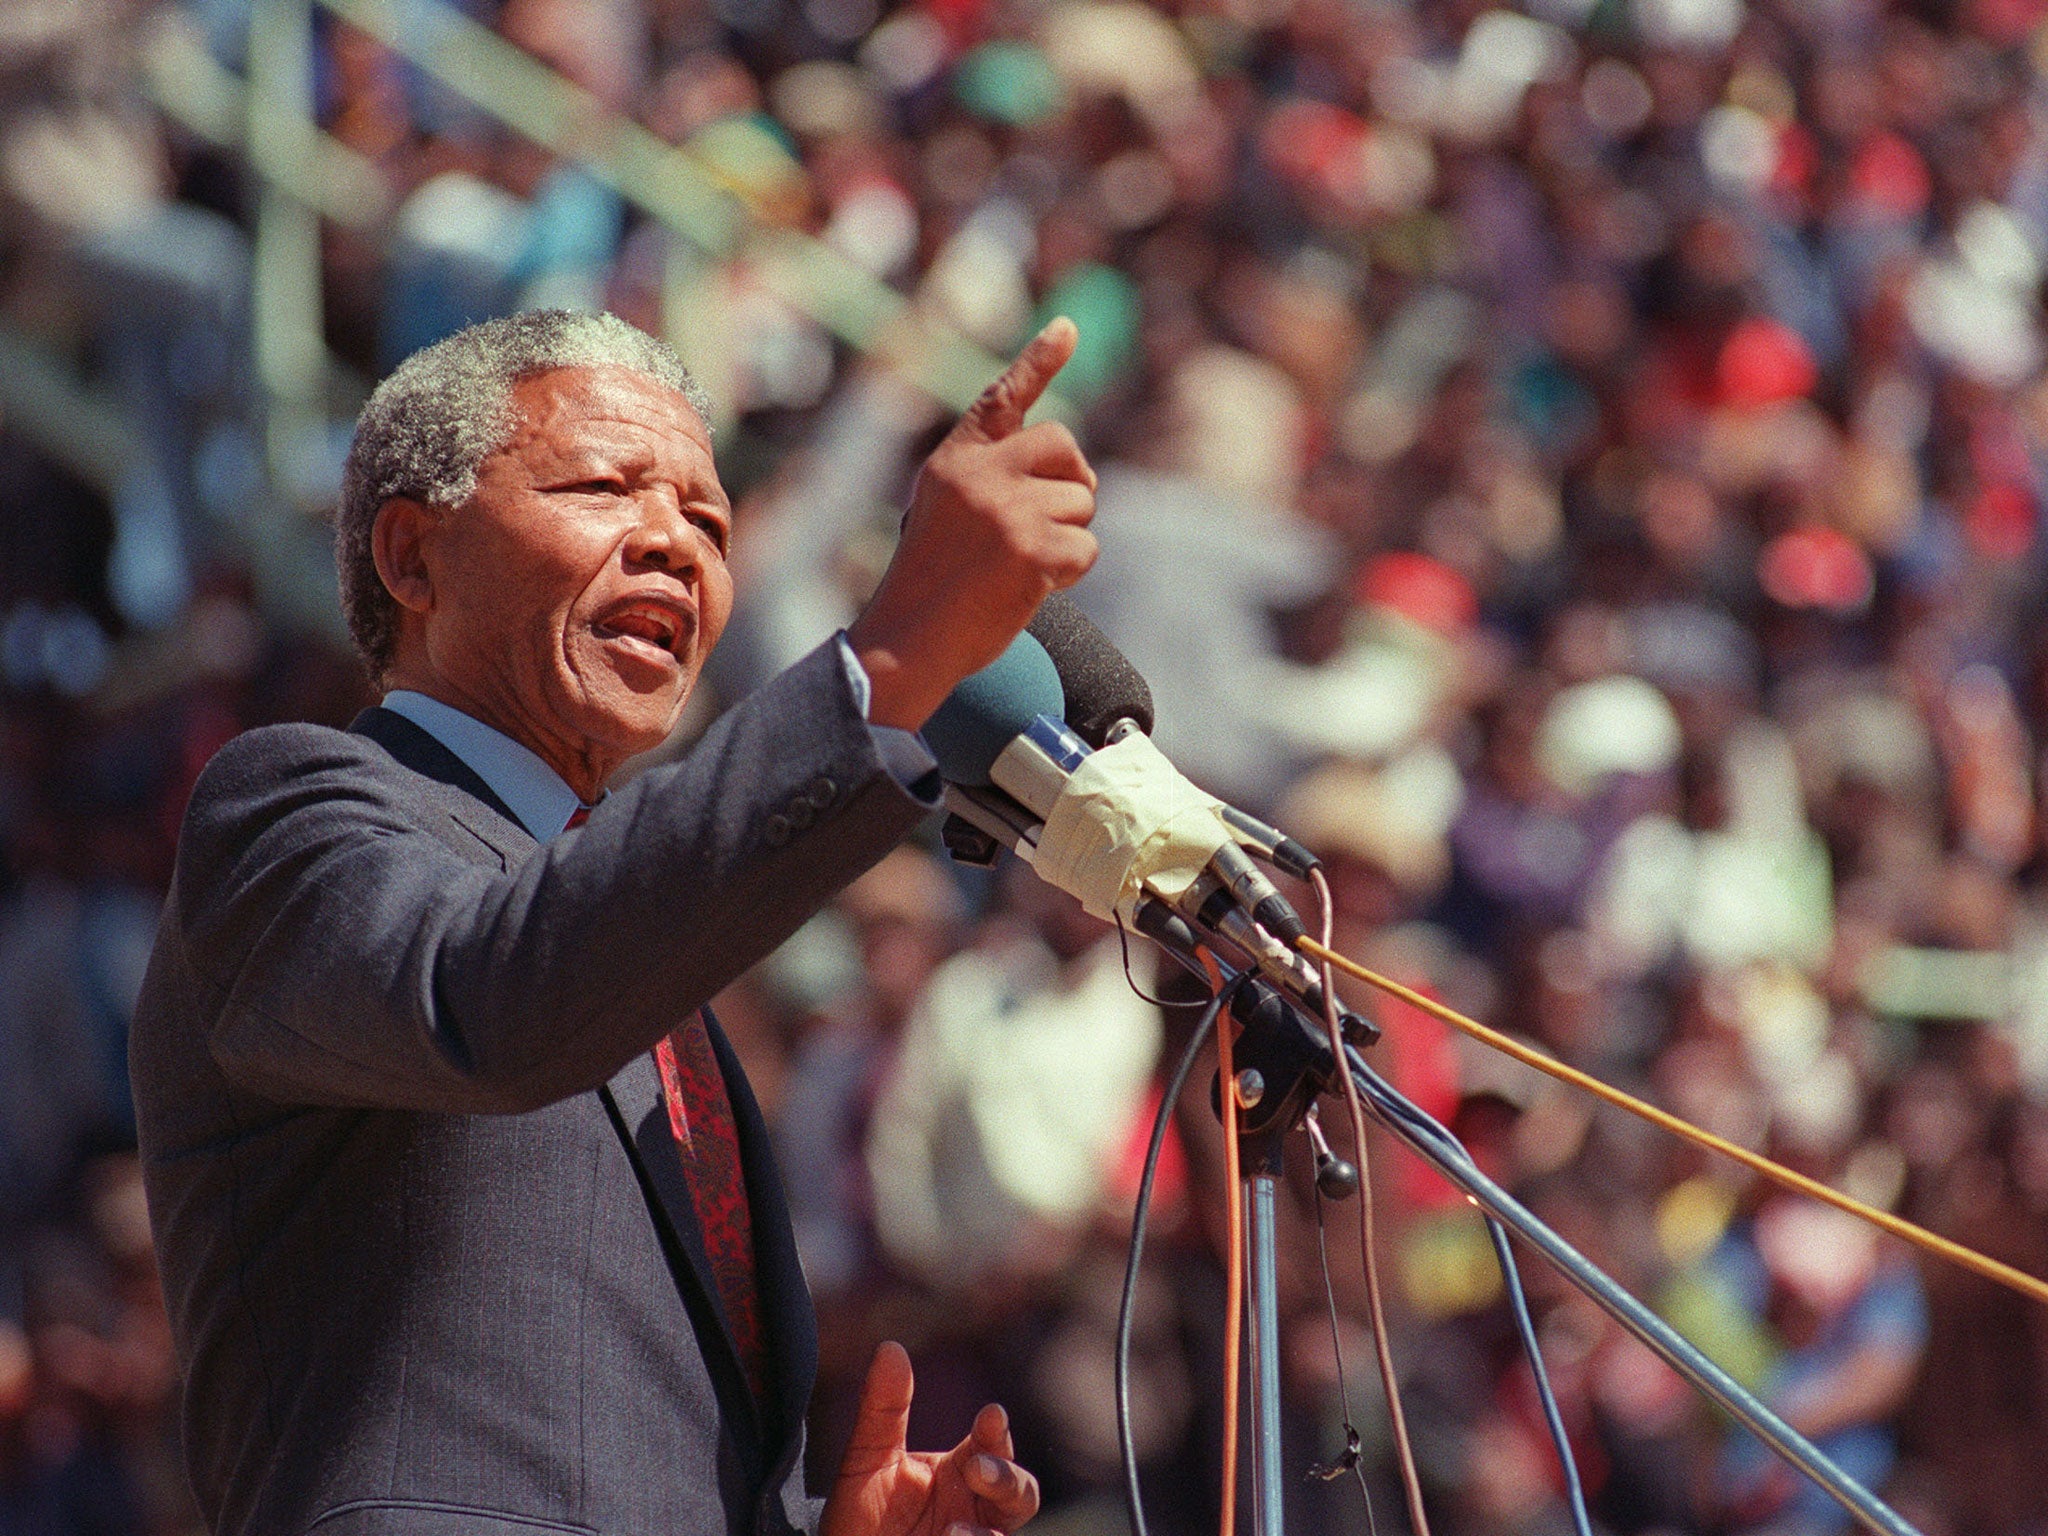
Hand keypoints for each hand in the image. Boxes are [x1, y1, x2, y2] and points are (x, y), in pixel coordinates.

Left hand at [821, 1341, 1040, 1535]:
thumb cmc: (860, 1513)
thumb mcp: (867, 1459)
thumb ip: (883, 1409)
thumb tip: (890, 1346)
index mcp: (960, 1472)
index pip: (993, 1446)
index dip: (997, 1431)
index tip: (990, 1415)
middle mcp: (974, 1509)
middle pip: (1020, 1493)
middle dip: (1006, 1478)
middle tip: (976, 1469)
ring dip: (985, 1533)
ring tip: (951, 1531)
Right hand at [847, 318, 1097, 729]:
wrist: (908, 640)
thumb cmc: (930, 586)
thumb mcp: (946, 513)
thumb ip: (993, 482)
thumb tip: (1078, 478)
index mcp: (954, 460)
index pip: (1001, 398)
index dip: (1038, 360)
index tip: (1069, 328)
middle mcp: (979, 473)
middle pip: (1064, 446)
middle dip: (1073, 483)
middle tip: (1049, 522)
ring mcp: (1006, 508)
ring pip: (1081, 503)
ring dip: (1067, 538)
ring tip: (1020, 566)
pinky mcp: (1031, 547)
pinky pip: (1085, 547)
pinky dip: (1070, 573)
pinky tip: (1030, 588)